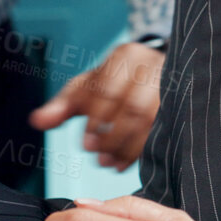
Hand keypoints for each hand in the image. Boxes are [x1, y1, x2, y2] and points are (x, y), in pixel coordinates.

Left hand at [30, 42, 163, 169]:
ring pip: (152, 121)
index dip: (96, 121)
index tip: (85, 145)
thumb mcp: (85, 90)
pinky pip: (166, 130)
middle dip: (114, 138)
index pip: (110, 91)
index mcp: (126, 56)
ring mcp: (173, 84)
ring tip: (110, 163)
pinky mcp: (183, 103)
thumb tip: (36, 121)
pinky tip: (126, 163)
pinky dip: (143, 150)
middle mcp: (153, 66)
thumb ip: (62, 106)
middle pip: (134, 107)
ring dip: (129, 147)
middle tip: (99, 159)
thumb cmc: (111, 84)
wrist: (149, 78)